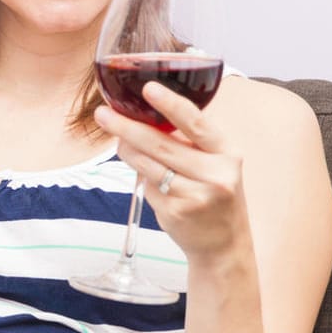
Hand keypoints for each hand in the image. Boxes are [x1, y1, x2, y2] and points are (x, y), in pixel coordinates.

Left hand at [95, 82, 250, 262]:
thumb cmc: (215, 194)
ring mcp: (195, 196)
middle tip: (104, 114)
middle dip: (127, 127)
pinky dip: (141, 177)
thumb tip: (145, 117)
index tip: (148, 88)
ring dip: (127, 150)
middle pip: (161, 144)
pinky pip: (148, 186)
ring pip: (148, 165)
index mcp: (227, 153)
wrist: (225, 244)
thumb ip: (189, 142)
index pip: (196, 123)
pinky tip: (143, 174)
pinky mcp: (176, 212)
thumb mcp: (215, 164)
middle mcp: (215, 174)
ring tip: (118, 140)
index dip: (170, 104)